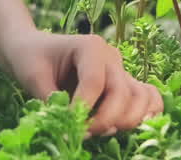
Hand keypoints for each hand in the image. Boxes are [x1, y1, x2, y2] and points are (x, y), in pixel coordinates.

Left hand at [4, 30, 162, 137]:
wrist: (33, 49)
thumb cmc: (31, 58)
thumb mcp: (33, 77)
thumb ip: (52, 101)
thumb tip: (70, 128)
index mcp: (90, 47)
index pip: (95, 82)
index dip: (83, 108)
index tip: (69, 126)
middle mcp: (111, 57)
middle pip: (122, 92)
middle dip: (104, 119)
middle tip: (82, 133)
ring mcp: (121, 70)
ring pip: (141, 98)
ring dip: (125, 121)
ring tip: (99, 131)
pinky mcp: (124, 84)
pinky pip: (149, 99)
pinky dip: (145, 115)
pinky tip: (123, 126)